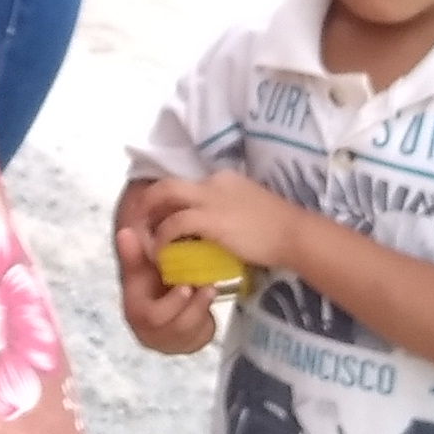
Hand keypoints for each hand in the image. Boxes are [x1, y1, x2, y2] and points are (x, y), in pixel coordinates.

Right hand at [112, 216, 220, 355]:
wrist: (157, 292)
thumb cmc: (147, 277)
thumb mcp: (139, 264)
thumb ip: (133, 253)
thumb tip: (125, 233)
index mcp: (135, 313)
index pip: (152, 317)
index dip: (173, 304)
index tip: (187, 287)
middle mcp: (148, 333)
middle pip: (175, 329)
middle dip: (193, 308)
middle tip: (208, 287)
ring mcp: (167, 342)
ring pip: (190, 335)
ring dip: (202, 311)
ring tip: (211, 290)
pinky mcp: (184, 345)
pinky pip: (200, 339)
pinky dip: (207, 323)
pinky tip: (206, 306)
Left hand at [152, 171, 310, 274]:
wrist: (295, 235)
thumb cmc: (279, 229)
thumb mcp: (249, 210)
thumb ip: (229, 212)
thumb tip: (214, 228)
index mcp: (223, 180)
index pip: (185, 185)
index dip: (167, 202)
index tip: (157, 217)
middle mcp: (213, 183)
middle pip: (167, 184)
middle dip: (146, 202)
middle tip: (138, 224)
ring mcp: (211, 198)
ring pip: (165, 196)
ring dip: (149, 219)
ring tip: (145, 240)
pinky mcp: (210, 218)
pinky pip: (174, 224)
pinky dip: (162, 238)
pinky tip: (161, 253)